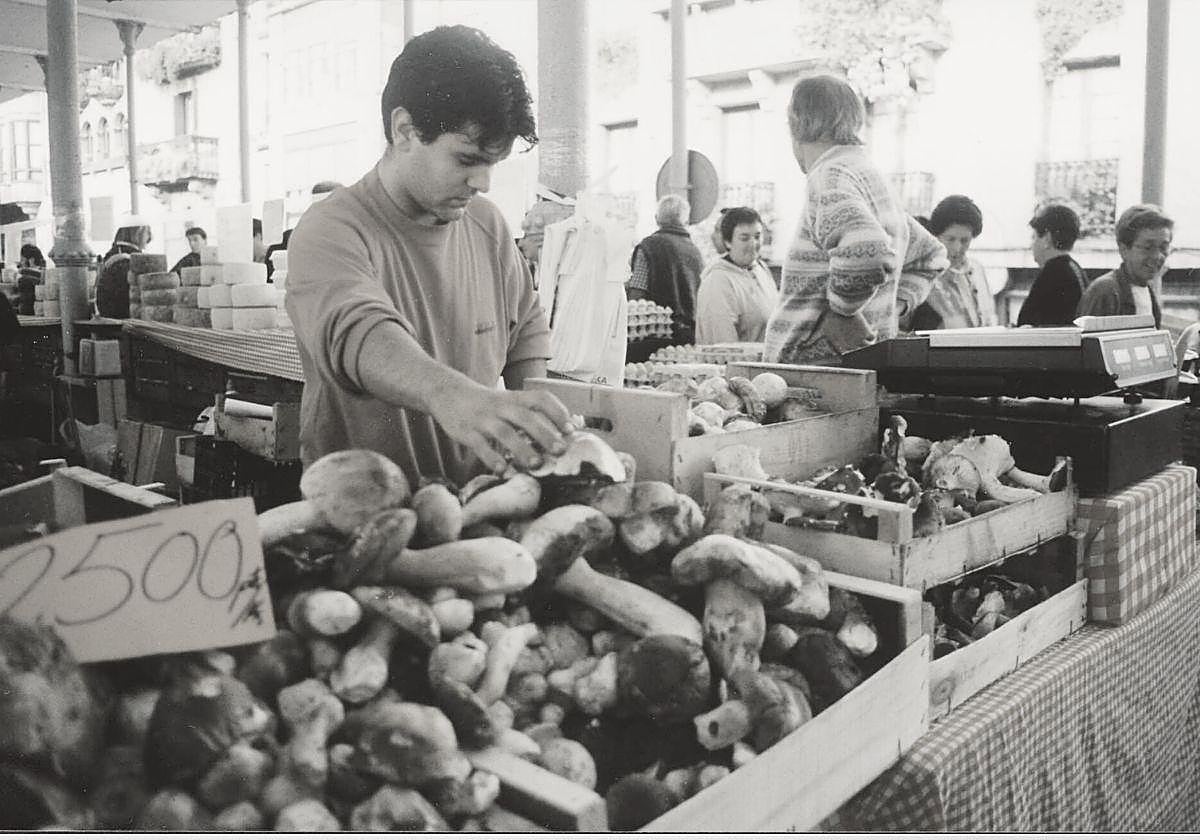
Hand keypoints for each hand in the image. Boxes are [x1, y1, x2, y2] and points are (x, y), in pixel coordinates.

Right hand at [432, 385, 572, 472]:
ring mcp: (483, 419)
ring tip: (536, 465)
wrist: (448, 393)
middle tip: (560, 450)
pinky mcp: (466, 432)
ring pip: (505, 433)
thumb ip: (534, 414)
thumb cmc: (488, 404)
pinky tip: (503, 471)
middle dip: (544, 434)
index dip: (558, 412)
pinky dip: (492, 459)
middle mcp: (501, 406)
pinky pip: (480, 446)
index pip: (541, 399)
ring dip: (522, 449)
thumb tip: (572, 428)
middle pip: (525, 417)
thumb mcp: (510, 401)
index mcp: (515, 398)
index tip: (572, 429)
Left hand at [818, 310, 876, 354]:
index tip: (852, 346)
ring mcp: (859, 340)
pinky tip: (874, 329)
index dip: (850, 350)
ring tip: (871, 336)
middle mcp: (850, 346)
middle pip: (859, 352)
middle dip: (861, 347)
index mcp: (840, 346)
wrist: (841, 307)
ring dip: (870, 342)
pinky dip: (875, 334)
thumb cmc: (829, 317)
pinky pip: (873, 337)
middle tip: (863, 342)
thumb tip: (803, 344)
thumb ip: (814, 338)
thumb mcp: (821, 329)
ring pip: (868, 346)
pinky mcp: (866, 333)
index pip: (846, 354)